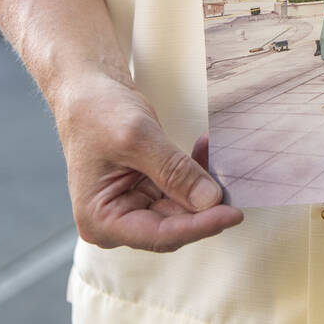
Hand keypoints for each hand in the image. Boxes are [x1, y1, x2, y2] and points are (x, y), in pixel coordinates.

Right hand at [53, 73, 242, 252]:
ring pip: (182, 208)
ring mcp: (132, 205)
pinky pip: (180, 189)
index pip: (159, 235)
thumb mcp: (138, 138)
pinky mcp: (147, 189)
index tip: (233, 213)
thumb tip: (210, 200)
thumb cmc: (97, 111)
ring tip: (216, 155)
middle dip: (204, 205)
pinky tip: (205, 149)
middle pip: (173, 225)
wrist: (87, 88)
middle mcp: (115, 221)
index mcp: (100, 220)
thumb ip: (174, 171)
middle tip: (236, 187)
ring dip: (203, 186)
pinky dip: (195, 171)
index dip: (199, 226)